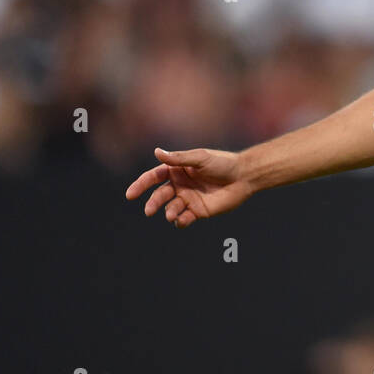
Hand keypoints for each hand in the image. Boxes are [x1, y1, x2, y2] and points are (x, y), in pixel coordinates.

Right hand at [124, 147, 253, 227]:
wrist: (243, 177)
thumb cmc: (222, 163)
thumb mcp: (200, 158)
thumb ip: (178, 158)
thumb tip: (157, 152)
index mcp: (177, 170)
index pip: (154, 177)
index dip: (141, 185)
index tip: (130, 194)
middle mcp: (180, 185)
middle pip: (160, 195)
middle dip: (153, 203)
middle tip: (149, 211)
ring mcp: (188, 198)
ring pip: (170, 208)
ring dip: (169, 212)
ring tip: (172, 214)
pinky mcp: (198, 211)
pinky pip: (184, 218)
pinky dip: (180, 221)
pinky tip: (182, 220)